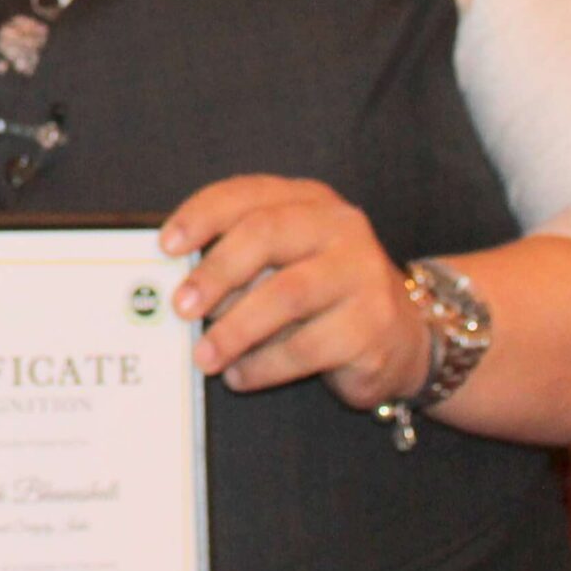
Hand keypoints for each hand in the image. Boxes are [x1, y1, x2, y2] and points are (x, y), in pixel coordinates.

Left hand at [163, 175, 430, 411]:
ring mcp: (362, 273)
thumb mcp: (282, 265)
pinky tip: (240, 376)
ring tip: (204, 356)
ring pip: (287, 295)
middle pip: (267, 235)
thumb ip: (236, 262)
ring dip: (235, 329)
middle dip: (216, 272)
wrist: (404, 337)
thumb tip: (176, 289)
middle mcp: (339, 227)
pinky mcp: (373, 325)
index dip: (202, 216)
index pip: (248, 194)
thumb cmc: (320, 296)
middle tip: (180, 307)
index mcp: (308, 201)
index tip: (166, 246)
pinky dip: (264, 365)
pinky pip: (307, 346)